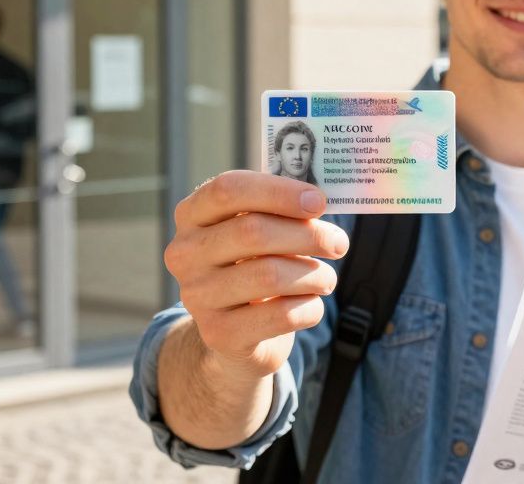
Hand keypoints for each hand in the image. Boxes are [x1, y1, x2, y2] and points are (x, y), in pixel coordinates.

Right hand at [164, 170, 348, 379]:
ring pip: (270, 275)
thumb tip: (318, 200)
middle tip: (338, 243)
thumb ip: (278, 211)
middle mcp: (185, 254)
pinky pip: (280, 315)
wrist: (233, 333)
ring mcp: (197, 296)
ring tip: (327, 278)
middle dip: (307, 235)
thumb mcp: (255, 231)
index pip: (228, 189)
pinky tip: (311, 305)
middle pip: (252, 231)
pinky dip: (309, 308)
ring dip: (314, 274)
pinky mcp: (219, 334)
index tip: (319, 201)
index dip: (278, 192)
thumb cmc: (253, 266)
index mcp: (192, 215)